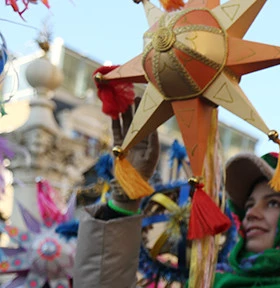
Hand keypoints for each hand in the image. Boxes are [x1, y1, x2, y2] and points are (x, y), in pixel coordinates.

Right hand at [108, 97, 158, 213]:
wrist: (128, 188)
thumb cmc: (143, 175)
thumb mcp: (151, 157)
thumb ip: (153, 143)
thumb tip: (153, 128)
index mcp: (151, 144)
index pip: (149, 125)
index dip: (147, 114)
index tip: (147, 102)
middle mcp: (140, 142)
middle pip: (137, 122)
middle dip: (135, 110)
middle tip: (134, 96)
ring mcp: (128, 144)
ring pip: (126, 125)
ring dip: (125, 114)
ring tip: (123, 101)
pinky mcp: (118, 147)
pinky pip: (116, 132)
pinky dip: (115, 123)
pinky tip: (114, 113)